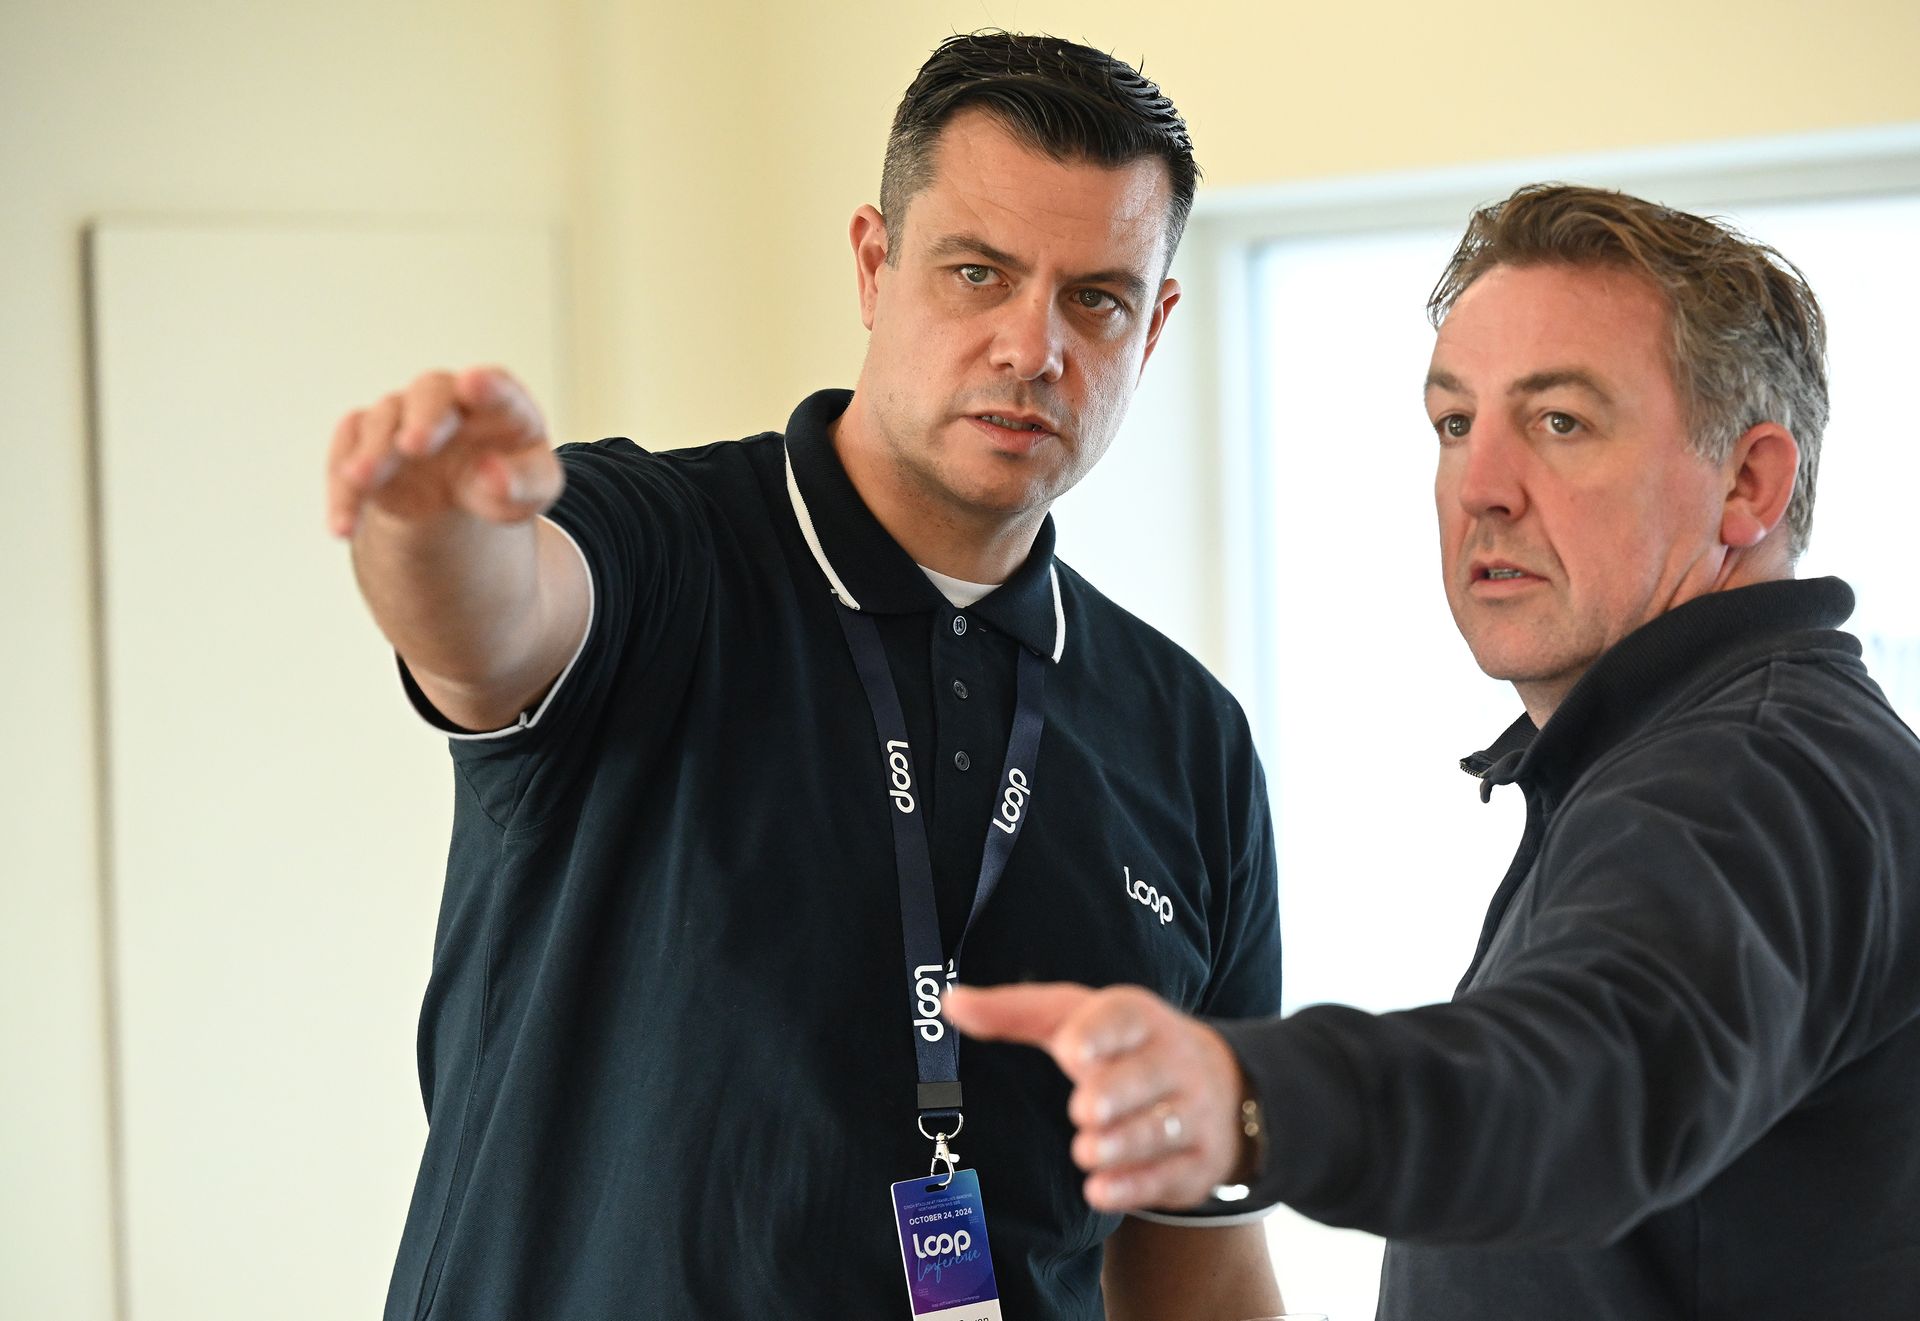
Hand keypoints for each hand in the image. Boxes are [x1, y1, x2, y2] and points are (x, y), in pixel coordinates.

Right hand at [326, 366, 562, 537]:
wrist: (461, 498)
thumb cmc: (507, 478)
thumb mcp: (535, 488)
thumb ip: (526, 482)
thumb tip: (493, 477)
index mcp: (499, 404)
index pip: (496, 386)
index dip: (486, 385)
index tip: (474, 384)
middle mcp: (446, 401)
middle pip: (431, 393)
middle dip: (423, 417)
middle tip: (415, 445)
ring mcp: (401, 418)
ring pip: (380, 422)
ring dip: (372, 454)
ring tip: (363, 480)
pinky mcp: (365, 444)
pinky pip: (345, 459)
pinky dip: (343, 492)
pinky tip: (344, 526)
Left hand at [942, 982, 1253, 1212]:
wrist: (1222, 1087)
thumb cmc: (1123, 1046)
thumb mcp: (1075, 1018)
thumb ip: (1013, 1012)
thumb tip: (950, 1004)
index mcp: (1138, 1018)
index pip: (1123, 1018)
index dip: (1098, 1034)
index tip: (1070, 1051)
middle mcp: (1172, 1061)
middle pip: (1144, 1077)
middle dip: (1113, 1094)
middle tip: (1083, 1110)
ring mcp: (1192, 1112)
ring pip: (1159, 1129)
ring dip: (1120, 1144)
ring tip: (1087, 1150)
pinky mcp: (1197, 1162)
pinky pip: (1166, 1177)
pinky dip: (1132, 1187)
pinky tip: (1099, 1191)